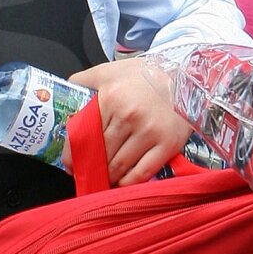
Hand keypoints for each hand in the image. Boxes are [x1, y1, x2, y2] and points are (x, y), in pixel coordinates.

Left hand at [69, 57, 189, 184]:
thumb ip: (85, 80)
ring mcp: (149, 132)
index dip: (74, 155)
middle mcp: (128, 116)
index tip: (71, 165)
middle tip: (87, 174)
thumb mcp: (112, 70)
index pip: (84, 135)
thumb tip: (65, 91)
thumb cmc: (146, 75)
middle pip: (101, 154)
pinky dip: (129, 183)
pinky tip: (122, 183)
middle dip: (91, 168)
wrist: (187, 77)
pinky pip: (142, 173)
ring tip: (104, 178)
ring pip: (119, 166)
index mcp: (110, 98)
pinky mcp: (168, 145)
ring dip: (108, 177)